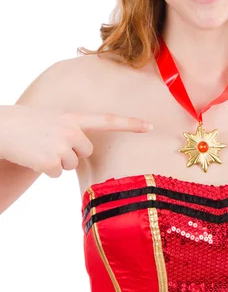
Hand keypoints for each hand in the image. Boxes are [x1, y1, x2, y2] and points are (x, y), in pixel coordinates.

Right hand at [0, 105, 152, 177]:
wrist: (3, 128)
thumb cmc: (29, 124)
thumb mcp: (55, 120)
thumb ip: (72, 129)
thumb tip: (83, 150)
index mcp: (74, 117)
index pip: (108, 120)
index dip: (130, 124)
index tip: (150, 126)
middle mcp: (71, 130)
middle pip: (86, 152)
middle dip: (72, 153)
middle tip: (51, 143)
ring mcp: (62, 145)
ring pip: (71, 165)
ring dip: (57, 162)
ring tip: (41, 148)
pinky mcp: (51, 162)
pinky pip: (57, 174)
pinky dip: (46, 170)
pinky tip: (35, 158)